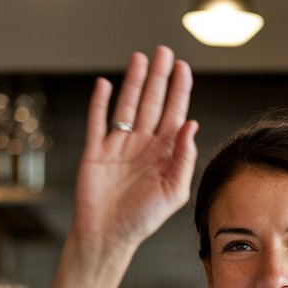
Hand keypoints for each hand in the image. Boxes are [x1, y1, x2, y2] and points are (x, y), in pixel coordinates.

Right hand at [70, 45, 197, 269]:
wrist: (108, 236)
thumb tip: (191, 125)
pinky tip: (104, 84)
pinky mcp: (95, 151)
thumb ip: (184, 159)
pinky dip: (99, 102)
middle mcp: (143, 144)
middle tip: (164, 51)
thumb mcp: (174, 192)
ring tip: (140, 58)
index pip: (174, 113)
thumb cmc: (143, 219)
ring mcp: (118, 145)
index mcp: (164, 153)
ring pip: (127, 105)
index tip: (183, 67)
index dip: (179, 89)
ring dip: (133, 82)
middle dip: (159, 76)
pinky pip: (97, 121)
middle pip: (152, 102)